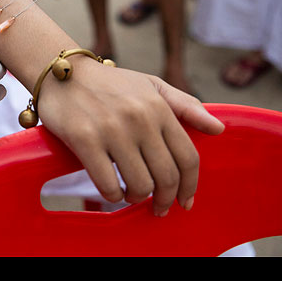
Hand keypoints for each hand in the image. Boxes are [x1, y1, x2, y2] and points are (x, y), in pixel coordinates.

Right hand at [38, 57, 223, 216]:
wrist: (63, 73)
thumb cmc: (109, 83)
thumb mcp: (150, 85)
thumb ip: (185, 106)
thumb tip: (218, 128)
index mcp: (158, 107)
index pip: (188, 158)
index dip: (190, 186)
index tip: (185, 201)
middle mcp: (139, 119)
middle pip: (166, 176)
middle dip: (165, 199)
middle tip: (158, 207)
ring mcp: (111, 130)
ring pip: (139, 184)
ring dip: (137, 197)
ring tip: (131, 194)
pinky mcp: (84, 139)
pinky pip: (107, 183)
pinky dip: (113, 195)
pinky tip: (112, 190)